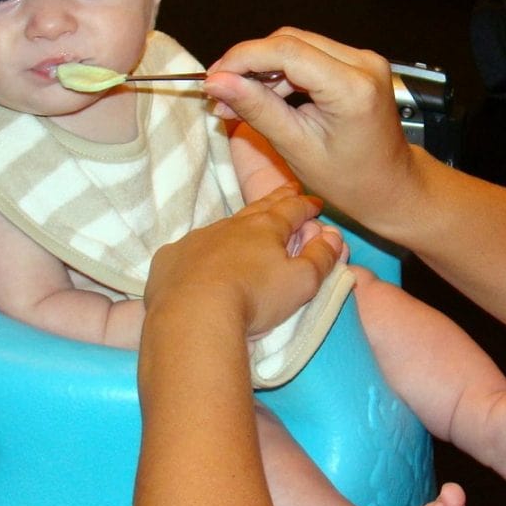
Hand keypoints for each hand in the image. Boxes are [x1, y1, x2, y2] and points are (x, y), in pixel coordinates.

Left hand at [142, 185, 343, 339]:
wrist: (192, 316)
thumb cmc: (254, 298)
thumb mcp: (301, 282)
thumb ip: (321, 257)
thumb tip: (334, 235)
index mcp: (265, 228)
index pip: (292, 209)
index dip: (306, 205)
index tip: (316, 202)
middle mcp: (230, 227)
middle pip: (259, 208)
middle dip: (277, 199)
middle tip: (289, 190)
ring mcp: (197, 240)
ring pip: (224, 226)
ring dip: (240, 224)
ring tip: (249, 224)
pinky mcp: (171, 259)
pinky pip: (191, 249)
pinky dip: (203, 250)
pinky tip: (203, 257)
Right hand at [203, 28, 421, 232]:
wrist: (391, 186)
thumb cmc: (352, 179)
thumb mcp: (296, 147)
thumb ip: (258, 109)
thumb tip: (218, 82)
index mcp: (352, 88)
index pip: (286, 51)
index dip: (242, 59)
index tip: (213, 78)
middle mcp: (363, 64)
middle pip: (289, 41)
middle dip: (249, 63)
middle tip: (221, 93)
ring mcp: (364, 60)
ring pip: (297, 45)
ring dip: (263, 68)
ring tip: (238, 101)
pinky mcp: (358, 63)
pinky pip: (311, 54)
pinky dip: (283, 71)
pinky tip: (264, 95)